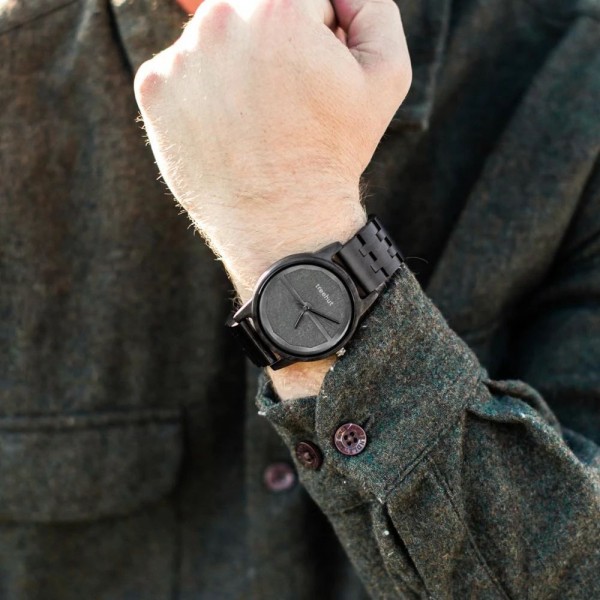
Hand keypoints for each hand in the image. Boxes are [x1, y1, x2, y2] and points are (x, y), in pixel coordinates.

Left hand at [134, 0, 411, 398]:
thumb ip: (371, 4)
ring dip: (240, 62)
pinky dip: (207, 91)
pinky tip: (228, 128)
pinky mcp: (153, 89)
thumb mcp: (387, 73)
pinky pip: (185, 69)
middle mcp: (219, 20)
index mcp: (278, 6)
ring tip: (259, 117)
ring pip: (218, 36)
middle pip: (255, 6)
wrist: (282, 224)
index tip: (316, 76)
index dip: (320, 35)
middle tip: (288, 98)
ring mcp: (179, 56)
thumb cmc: (335, 152)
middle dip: (278, 41)